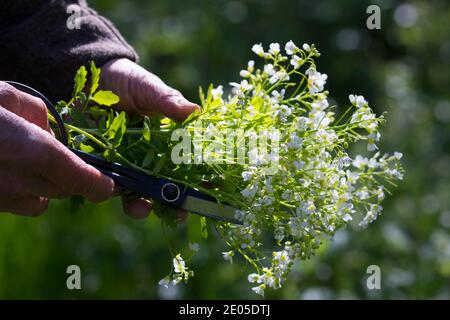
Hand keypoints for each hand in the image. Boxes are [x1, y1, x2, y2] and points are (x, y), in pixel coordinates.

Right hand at [0, 82, 114, 215]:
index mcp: (35, 152)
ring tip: (29, 161)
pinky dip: (24, 193)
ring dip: (47, 186)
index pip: (86, 181)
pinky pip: (19, 204)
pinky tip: (8, 170)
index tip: (109, 184)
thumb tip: (50, 130)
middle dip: (72, 176)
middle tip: (62, 156)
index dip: (102, 185)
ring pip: (43, 201)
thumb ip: (36, 113)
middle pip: (67, 190)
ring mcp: (1, 198)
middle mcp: (22, 182)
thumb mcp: (5, 95)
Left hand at [100, 58, 197, 219]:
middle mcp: (148, 159)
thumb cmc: (128, 81)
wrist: (91, 76)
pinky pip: (104, 183)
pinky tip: (110, 192)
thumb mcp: (150, 88)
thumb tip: (195, 111)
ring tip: (141, 210)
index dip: (201, 180)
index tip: (212, 192)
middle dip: (173, 204)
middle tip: (181, 213)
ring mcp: (123, 164)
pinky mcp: (98, 165)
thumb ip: (168, 101)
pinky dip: (108, 191)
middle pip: (164, 187)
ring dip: (140, 206)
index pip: (188, 165)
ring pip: (135, 192)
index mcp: (167, 142)